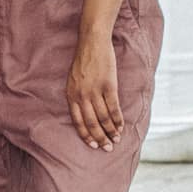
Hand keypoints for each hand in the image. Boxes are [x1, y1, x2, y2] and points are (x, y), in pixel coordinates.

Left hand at [66, 34, 122, 151]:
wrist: (92, 43)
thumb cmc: (83, 61)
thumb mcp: (73, 80)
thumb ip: (77, 96)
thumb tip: (85, 113)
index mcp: (71, 94)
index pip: (77, 121)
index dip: (85, 135)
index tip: (92, 145)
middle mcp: (81, 95)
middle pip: (91, 123)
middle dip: (99, 138)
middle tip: (107, 148)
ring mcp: (95, 90)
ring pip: (103, 118)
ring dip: (111, 131)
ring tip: (116, 139)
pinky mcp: (108, 85)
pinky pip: (113, 108)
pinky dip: (118, 119)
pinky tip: (121, 126)